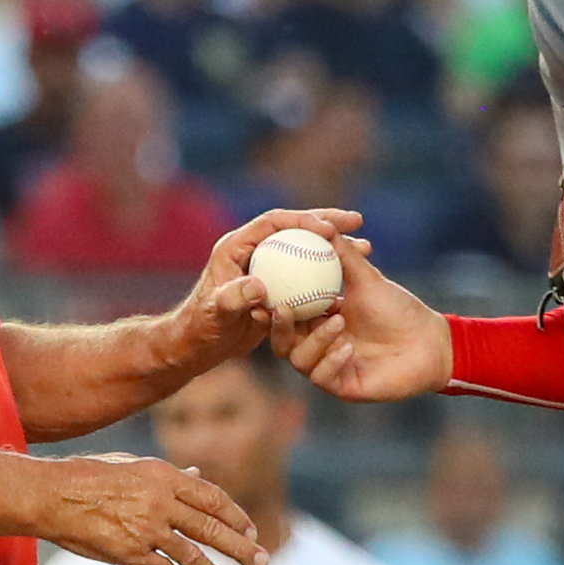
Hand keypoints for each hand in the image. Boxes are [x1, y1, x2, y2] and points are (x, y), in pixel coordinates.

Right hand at [42, 454, 267, 564]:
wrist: (51, 496)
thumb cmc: (90, 476)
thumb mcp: (133, 466)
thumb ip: (169, 476)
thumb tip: (198, 476)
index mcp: (165, 476)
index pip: (212, 497)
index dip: (235, 515)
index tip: (251, 530)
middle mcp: (161, 502)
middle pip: (211, 527)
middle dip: (239, 547)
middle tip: (261, 562)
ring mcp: (146, 529)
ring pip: (192, 554)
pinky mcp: (129, 553)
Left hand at [167, 208, 363, 370]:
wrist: (198, 345)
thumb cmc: (201, 327)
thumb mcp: (216, 313)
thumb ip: (233, 298)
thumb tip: (259, 286)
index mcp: (237, 246)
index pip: (275, 222)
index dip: (303, 219)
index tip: (329, 228)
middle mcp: (255, 251)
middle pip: (295, 228)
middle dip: (327, 221)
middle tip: (357, 221)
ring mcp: (268, 267)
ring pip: (306, 249)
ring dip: (335, 245)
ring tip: (366, 245)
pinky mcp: (276, 285)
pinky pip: (308, 274)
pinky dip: (330, 274)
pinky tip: (353, 282)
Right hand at [274, 238, 451, 401]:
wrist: (428, 341)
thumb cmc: (398, 309)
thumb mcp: (366, 279)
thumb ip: (342, 255)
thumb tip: (324, 225)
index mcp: (318, 320)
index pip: (285, 315)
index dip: (271, 305)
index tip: (265, 290)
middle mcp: (318, 345)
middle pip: (282, 341)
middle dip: (278, 326)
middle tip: (282, 309)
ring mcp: (328, 367)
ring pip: (299, 359)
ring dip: (315, 339)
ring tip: (338, 321)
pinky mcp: (342, 386)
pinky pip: (322, 377)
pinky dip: (331, 360)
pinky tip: (347, 348)